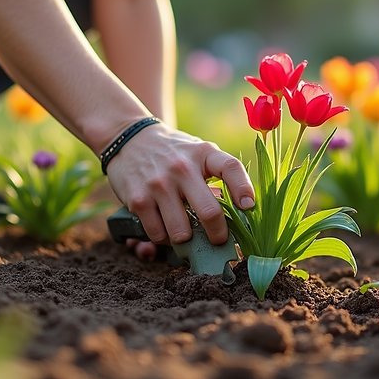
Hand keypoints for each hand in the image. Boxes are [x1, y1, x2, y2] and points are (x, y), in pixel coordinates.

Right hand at [105, 122, 254, 246]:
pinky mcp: (138, 199)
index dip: (243, 188)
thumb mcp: (197, 153)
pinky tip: (165, 228)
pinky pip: (157, 234)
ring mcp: (158, 184)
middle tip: (218, 239)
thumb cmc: (174, 153)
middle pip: (209, 212)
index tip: (248, 207)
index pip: (230, 168)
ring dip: (186, 239)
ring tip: (186, 232)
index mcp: (203, 154)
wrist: (129, 139)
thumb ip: (215, 177)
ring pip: (181, 232)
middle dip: (218, 234)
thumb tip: (234, 214)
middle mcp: (182, 168)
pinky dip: (163, 238)